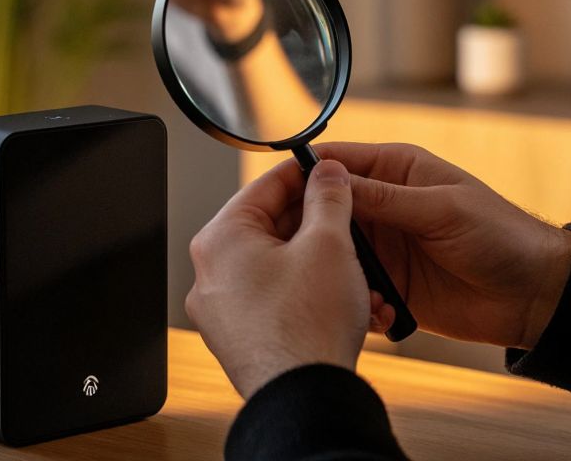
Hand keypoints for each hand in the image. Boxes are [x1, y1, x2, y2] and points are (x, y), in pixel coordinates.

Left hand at [185, 160, 372, 398]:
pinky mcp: (242, 339)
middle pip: (272, 227)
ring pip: (280, 267)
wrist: (305, 399)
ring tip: (360, 270)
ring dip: (322, 264)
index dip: (306, 173)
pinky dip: (311, 294)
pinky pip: (278, 300)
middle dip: (320, 226)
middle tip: (352, 221)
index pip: (266, 186)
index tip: (331, 170)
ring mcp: (223, 311)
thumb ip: (329, 197)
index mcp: (220, 240)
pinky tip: (347, 302)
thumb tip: (328, 172)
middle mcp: (211, 274)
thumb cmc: (308, 326)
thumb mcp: (329, 243)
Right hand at [310, 142, 570, 349]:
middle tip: (289, 250)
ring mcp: (384, 248)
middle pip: (324, 211)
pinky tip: (369, 311)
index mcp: (396, 171)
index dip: (303, 176)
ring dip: (331, 270)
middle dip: (306, 229)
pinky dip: (353, 301)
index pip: (335, 163)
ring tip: (334, 286)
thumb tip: (328, 179)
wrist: (535, 295)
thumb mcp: (441, 209)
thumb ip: (384, 199)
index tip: (274, 197)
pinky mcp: (389, 286)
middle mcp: (384, 207)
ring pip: (333, 254)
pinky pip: (353, 290)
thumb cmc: (501, 236)